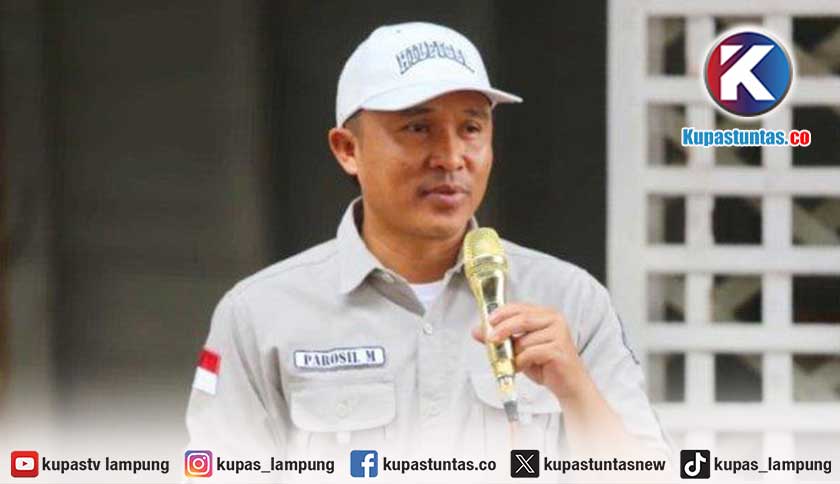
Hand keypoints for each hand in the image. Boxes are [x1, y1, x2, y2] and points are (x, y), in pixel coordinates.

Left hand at [471, 303, 586, 400]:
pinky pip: (531, 353)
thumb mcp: (520, 348)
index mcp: (546, 315)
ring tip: (513, 362)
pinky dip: (521, 362)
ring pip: (525, 340)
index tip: (488, 321)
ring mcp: (559, 334)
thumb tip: (477, 331)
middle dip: (502, 329)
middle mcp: (555, 320)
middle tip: (490, 339)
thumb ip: (502, 338)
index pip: (520, 307)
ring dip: (514, 353)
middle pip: (522, 319)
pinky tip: (521, 367)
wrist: (569, 384)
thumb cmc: (546, 364)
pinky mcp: (558, 349)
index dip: (502, 312)